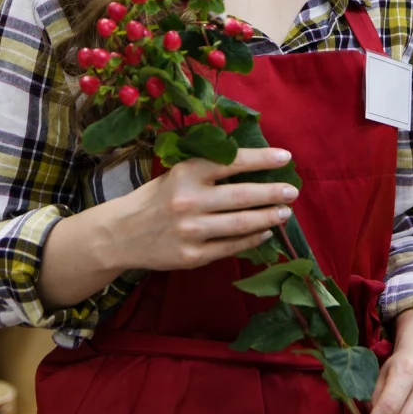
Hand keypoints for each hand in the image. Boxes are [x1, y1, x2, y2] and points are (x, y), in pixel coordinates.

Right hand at [106, 147, 298, 271]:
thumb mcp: (175, 174)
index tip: (285, 157)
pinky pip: (230, 247)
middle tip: (292, 191)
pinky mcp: (191, 256)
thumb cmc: (154, 199)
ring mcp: (191, 231)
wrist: (120, 234)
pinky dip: (251, 239)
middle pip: (242, 196)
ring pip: (240, 224)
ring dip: (268, 218)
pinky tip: (264, 232)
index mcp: (186, 173)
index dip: (261, 159)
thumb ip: (207, 170)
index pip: (231, 162)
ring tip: (284, 212)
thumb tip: (252, 166)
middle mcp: (189, 200)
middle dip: (272, 193)